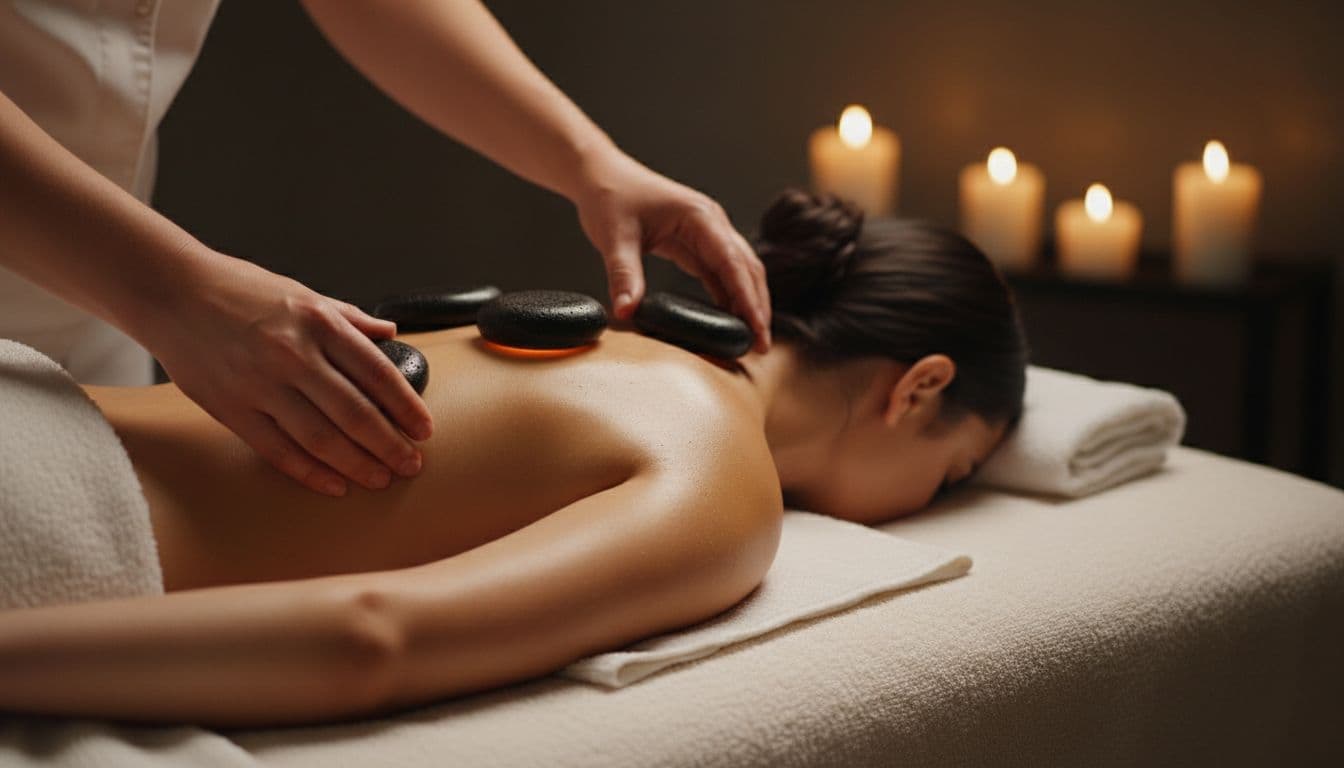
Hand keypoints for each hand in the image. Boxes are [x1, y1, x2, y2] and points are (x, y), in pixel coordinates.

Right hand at [139, 251, 433, 496]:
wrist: (171, 292)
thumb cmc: (241, 291)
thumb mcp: (303, 293)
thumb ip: (349, 318)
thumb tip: (390, 335)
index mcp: (318, 322)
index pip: (378, 374)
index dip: (407, 407)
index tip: (424, 430)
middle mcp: (293, 354)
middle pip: (356, 414)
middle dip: (390, 445)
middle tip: (412, 465)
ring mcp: (260, 385)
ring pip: (321, 439)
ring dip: (358, 465)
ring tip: (381, 479)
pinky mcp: (231, 409)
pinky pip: (278, 451)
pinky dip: (311, 473)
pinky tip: (335, 484)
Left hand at [571, 150, 771, 351]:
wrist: (601, 175)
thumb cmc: (610, 197)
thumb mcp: (614, 238)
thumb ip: (623, 275)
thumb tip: (626, 311)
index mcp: (699, 216)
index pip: (732, 262)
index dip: (747, 298)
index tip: (757, 328)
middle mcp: (712, 223)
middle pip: (747, 268)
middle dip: (757, 307)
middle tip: (760, 346)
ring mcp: (707, 232)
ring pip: (739, 271)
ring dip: (747, 303)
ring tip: (750, 340)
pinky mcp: (697, 243)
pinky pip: (720, 273)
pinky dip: (729, 297)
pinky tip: (729, 321)